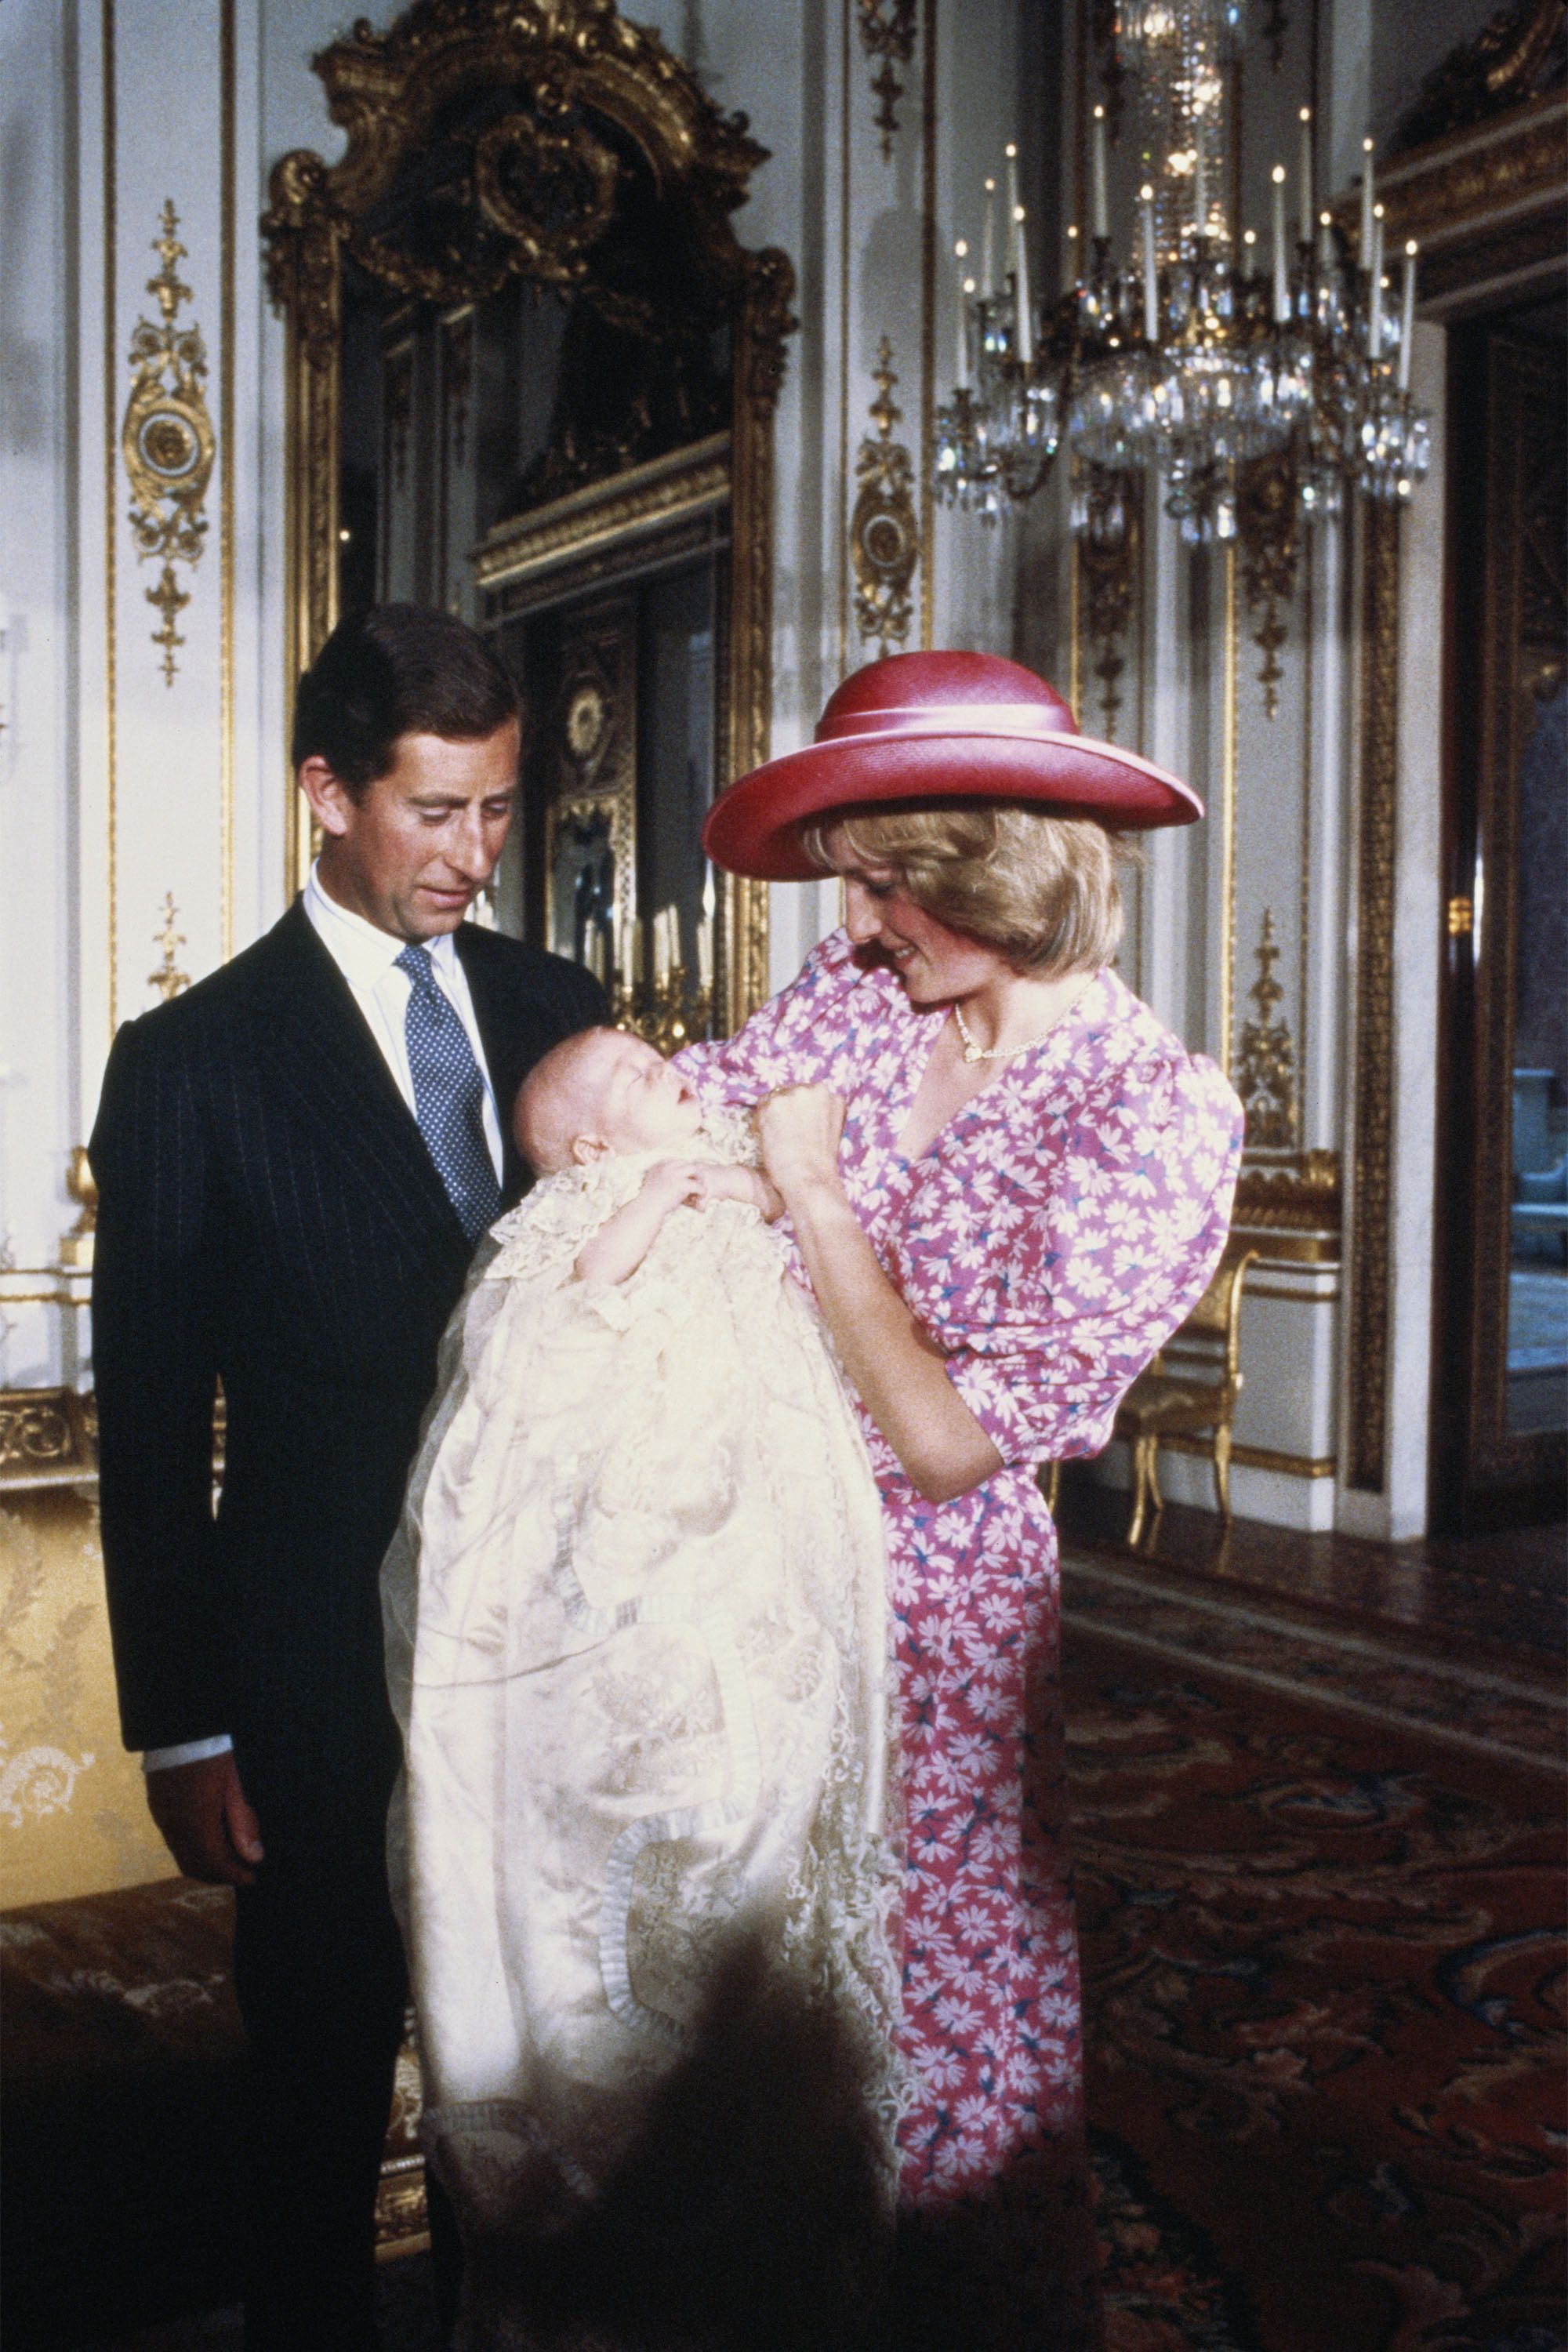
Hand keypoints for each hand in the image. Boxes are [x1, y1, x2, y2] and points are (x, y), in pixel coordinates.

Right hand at [145, 1751, 264, 1885]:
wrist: (176, 1724)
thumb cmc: (211, 1749)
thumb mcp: (234, 1783)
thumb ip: (243, 1821)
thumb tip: (254, 1856)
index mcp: (195, 1820)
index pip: (214, 1863)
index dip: (233, 1875)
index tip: (251, 1878)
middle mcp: (173, 1825)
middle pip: (194, 1865)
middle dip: (219, 1874)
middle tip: (243, 1870)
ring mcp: (162, 1817)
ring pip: (182, 1854)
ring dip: (205, 1862)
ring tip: (231, 1854)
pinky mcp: (157, 1807)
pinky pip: (174, 1839)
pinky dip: (193, 1847)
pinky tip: (212, 1835)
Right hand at [643, 1159, 705, 1209]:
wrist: (647, 1208)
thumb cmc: (648, 1200)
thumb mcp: (652, 1183)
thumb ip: (660, 1177)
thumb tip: (669, 1179)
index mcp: (660, 1165)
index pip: (677, 1162)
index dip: (684, 1171)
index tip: (686, 1179)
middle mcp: (668, 1166)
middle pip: (687, 1163)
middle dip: (693, 1173)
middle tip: (696, 1183)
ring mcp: (675, 1174)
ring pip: (695, 1169)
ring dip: (699, 1178)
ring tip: (700, 1188)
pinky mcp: (682, 1185)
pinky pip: (698, 1185)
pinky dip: (701, 1191)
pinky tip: (701, 1196)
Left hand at [756, 1087, 846, 1201]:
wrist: (811, 1179)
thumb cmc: (820, 1165)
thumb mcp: (831, 1132)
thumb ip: (819, 1114)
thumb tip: (798, 1108)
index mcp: (834, 1097)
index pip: (805, 1095)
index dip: (796, 1113)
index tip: (796, 1130)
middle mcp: (817, 1090)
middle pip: (789, 1093)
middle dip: (784, 1112)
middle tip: (785, 1138)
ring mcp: (796, 1094)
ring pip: (773, 1099)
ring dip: (771, 1117)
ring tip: (779, 1141)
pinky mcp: (775, 1103)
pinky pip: (760, 1109)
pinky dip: (760, 1124)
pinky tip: (770, 1141)